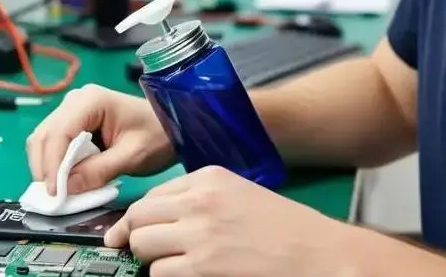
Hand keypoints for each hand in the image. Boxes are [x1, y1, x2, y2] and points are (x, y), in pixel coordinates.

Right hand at [26, 84, 174, 194]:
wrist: (172, 126)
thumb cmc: (157, 135)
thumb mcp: (131, 155)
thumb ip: (98, 171)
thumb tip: (65, 188)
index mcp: (90, 100)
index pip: (58, 133)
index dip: (51, 165)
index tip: (54, 194)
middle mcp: (76, 100)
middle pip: (45, 135)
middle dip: (45, 167)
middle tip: (54, 197)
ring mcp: (73, 109)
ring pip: (45, 140)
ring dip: (48, 167)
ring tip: (60, 191)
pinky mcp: (75, 122)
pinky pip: (55, 144)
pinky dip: (55, 164)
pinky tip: (66, 180)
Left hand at [104, 166, 357, 276]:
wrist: (314, 252)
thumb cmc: (281, 226)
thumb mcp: (237, 194)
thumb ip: (199, 199)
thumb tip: (161, 220)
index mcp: (207, 178)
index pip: (151, 195)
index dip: (139, 217)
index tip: (131, 231)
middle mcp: (198, 200)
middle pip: (138, 217)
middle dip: (136, 236)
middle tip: (144, 251)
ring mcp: (198, 234)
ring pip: (141, 245)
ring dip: (151, 259)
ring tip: (171, 264)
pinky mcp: (202, 268)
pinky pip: (159, 274)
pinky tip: (186, 276)